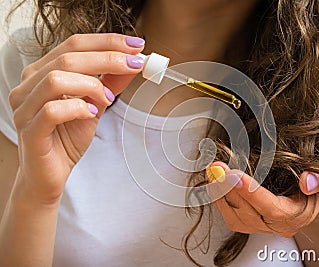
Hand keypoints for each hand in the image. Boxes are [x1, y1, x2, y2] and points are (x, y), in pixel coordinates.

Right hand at [8, 33, 144, 203]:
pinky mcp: (29, 131)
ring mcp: (25, 107)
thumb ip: (110, 83)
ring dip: (91, 85)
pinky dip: (77, 108)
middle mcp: (29, 85)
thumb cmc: (67, 138)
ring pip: (56, 79)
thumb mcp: (95, 104)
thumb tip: (133, 62)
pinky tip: (90, 114)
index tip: (136, 45)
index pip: (74, 44)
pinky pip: (52, 111)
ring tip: (107, 99)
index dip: (107, 41)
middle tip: (135, 64)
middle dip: (108, 57)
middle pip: (68, 57)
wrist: (50, 174)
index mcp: (43, 72)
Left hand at [206, 162, 318, 236]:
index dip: (251, 193)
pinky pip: (230, 215)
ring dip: (220, 194)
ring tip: (211, 171)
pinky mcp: (250, 223)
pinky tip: (214, 181)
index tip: (234, 174)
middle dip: (229, 190)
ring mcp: (263, 227)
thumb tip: (306, 181)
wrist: (314, 194)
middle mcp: (278, 226)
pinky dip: (219, 198)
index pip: (272, 209)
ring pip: (235, 217)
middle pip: (248, 214)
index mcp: (298, 216)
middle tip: (215, 167)